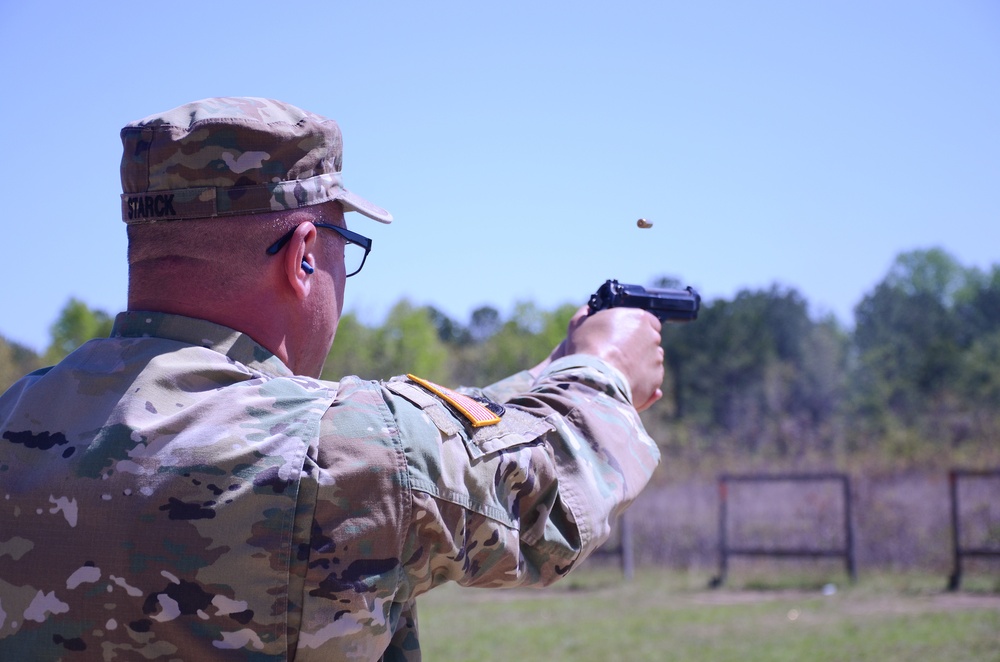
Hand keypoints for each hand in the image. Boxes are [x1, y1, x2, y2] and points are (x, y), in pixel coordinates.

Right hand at [532, 306, 664, 410]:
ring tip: (619, 370)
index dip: (634, 328)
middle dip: (638, 345)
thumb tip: (587, 310)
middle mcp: (652, 336)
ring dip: (640, 362)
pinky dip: (642, 379)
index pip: (646, 319)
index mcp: (638, 317)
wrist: (594, 380)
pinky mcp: (656, 377)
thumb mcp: (578, 325)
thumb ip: (586, 314)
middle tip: (619, 353)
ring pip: (651, 359)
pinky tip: (625, 381)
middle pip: (650, 339)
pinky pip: (651, 377)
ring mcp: (656, 357)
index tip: (624, 335)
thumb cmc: (586, 350)